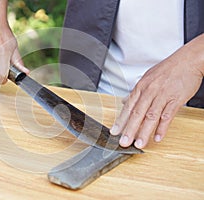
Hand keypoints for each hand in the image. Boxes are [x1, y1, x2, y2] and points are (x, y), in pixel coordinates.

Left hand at [110, 34, 203, 148]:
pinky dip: (162, 127)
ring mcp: (162, 95)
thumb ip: (136, 92)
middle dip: (129, 129)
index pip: (128, 107)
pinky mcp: (176, 99)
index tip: (114, 132)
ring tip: (139, 144)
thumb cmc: (168, 69)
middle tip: (123, 142)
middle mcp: (149, 91)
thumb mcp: (148, 77)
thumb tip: (124, 102)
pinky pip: (168, 116)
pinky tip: (157, 137)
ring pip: (151, 116)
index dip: (120, 120)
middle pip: (137, 113)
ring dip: (144, 132)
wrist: (189, 60)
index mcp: (141, 87)